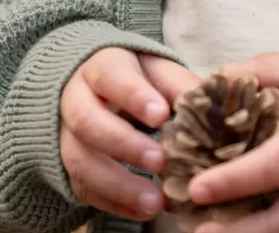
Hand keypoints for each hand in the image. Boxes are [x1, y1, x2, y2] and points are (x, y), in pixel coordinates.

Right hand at [60, 47, 201, 220]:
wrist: (95, 87)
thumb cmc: (136, 77)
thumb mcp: (157, 70)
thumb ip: (179, 84)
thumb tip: (213, 103)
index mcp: (100, 66)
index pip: (111, 77)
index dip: (134, 97)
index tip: (161, 115)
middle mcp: (75, 99)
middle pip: (88, 121)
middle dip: (124, 144)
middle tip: (160, 161)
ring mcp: (65, 135)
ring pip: (80, 160)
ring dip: (118, 184)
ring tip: (155, 201)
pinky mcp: (68, 166)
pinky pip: (83, 188)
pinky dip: (114, 203)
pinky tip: (144, 211)